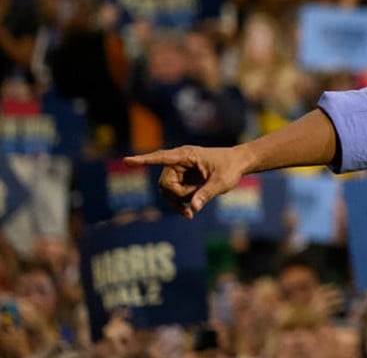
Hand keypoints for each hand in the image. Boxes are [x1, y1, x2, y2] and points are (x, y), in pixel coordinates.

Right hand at [124, 145, 249, 218]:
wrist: (238, 164)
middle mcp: (179, 161)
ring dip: (177, 202)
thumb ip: (207, 193)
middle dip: (177, 196)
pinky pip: (171, 194)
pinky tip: (190, 213)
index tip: (127, 161)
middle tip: (195, 200)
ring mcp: (178, 170)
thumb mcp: (222, 182)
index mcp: (187, 155)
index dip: (144, 160)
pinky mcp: (180, 178)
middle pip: (164, 183)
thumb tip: (193, 207)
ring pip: (166, 190)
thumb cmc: (231, 168)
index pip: (162, 157)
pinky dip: (179, 204)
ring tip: (193, 209)